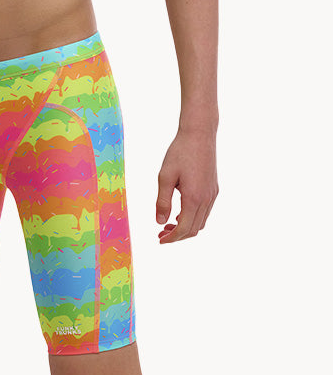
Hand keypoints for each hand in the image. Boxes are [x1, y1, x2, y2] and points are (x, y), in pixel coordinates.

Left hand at [156, 127, 218, 243]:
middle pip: (194, 229)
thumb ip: (162, 201)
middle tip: (161, 234)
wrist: (199, 134)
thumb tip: (159, 222)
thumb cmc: (180, 152)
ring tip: (169, 224)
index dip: (171, 238)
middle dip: (178, 236)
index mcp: (193, 198)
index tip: (159, 240)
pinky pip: (205, 211)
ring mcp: (212, 194)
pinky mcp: (214, 188)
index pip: (184, 229)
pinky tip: (181, 212)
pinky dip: (194, 218)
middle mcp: (206, 199)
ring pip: (201, 221)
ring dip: (186, 227)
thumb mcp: (165, 176)